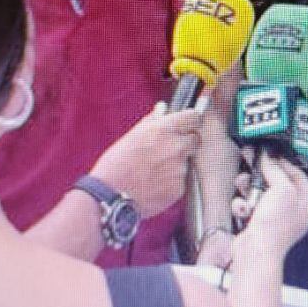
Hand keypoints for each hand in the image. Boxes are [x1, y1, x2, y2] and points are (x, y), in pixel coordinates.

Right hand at [91, 102, 201, 217]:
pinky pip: (181, 180)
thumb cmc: (116, 164)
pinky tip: (155, 182)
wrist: (111, 196)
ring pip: (187, 161)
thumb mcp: (131, 136)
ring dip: (177, 163)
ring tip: (155, 169)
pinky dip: (172, 181)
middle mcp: (176, 147)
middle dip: (187, 142)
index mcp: (163, 129)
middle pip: (196, 139)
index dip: (191, 121)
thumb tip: (163, 110)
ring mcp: (179, 169)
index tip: (188, 125)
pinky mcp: (180, 189)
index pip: (194, 117)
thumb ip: (152, 121)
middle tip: (171, 149)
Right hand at [233, 153, 307, 258]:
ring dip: (248, 188)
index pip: (298, 176)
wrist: (256, 252)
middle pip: (277, 183)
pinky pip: (249, 206)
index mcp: (305, 204)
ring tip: (243, 185)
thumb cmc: (275, 227)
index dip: (284, 162)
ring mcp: (275, 219)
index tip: (271, 153)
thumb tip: (269, 158)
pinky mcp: (258, 225)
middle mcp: (292, 212)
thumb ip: (276, 169)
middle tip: (251, 161)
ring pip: (260, 193)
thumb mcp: (281, 189)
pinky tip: (243, 208)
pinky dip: (243, 205)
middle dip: (262, 173)